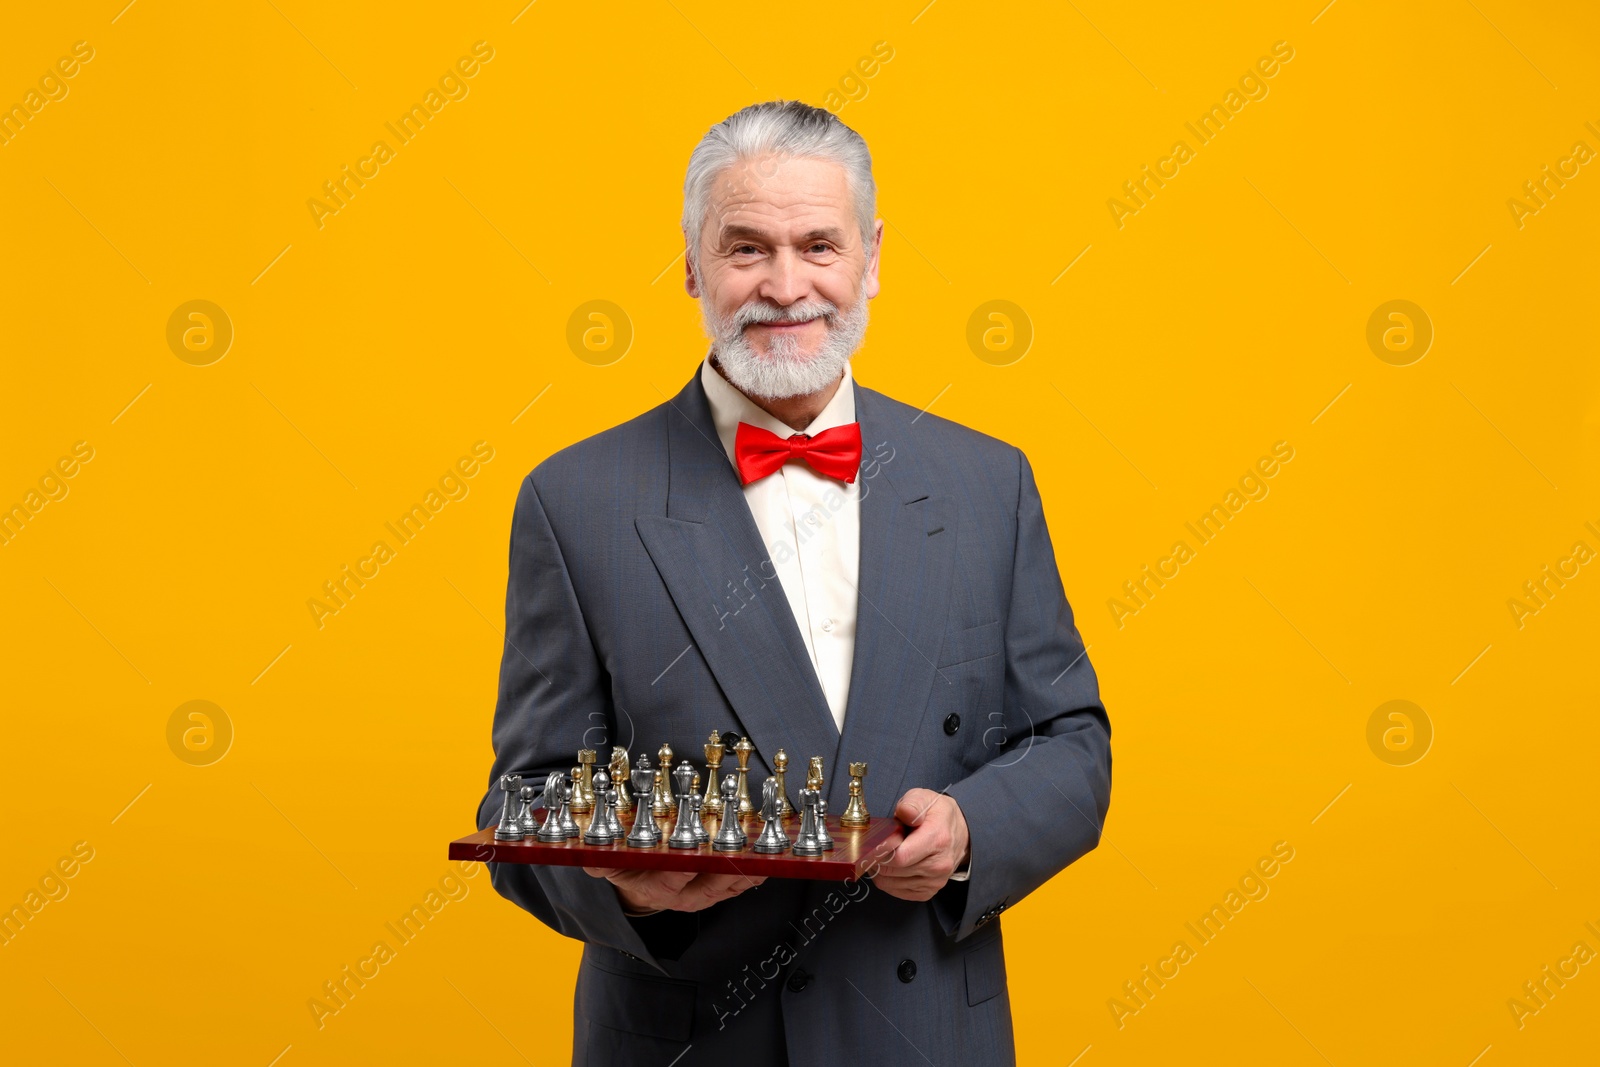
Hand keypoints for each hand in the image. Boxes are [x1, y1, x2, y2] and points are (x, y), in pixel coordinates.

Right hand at [582, 866, 766, 913]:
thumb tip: (589, 856)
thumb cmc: (628, 867)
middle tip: (740, 853)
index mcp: (655, 888)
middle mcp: (682, 896)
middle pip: (708, 886)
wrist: (640, 885)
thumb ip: (599, 861)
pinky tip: (766, 861)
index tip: (695, 856)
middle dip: (725, 869)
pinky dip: (752, 874)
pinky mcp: (718, 891)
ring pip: (727, 887)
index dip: (683, 870)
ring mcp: (702, 895)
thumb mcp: (607, 864)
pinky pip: (738, 887)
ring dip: (745, 872)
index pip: (671, 881)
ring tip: (761, 856)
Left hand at [870, 788, 969, 901]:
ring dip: (881, 871)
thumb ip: (912, 804)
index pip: (901, 856)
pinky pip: (898, 892)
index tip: (872, 844)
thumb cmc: (937, 815)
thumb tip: (904, 812)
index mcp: (937, 839)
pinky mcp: (929, 891)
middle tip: (875, 848)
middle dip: (879, 859)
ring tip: (883, 855)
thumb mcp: (925, 798)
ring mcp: (935, 880)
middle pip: (894, 871)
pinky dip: (889, 882)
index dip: (881, 851)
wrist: (960, 832)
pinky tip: (891, 868)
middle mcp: (939, 864)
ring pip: (893, 884)